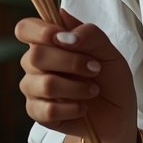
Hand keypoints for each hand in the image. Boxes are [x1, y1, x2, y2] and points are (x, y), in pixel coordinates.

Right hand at [15, 10, 136, 142]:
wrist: (117, 112)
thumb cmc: (109, 77)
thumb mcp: (109, 51)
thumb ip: (89, 35)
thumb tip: (63, 35)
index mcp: (51, 42)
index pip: (26, 28)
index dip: (39, 31)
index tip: (62, 38)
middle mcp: (36, 64)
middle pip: (34, 56)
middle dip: (71, 62)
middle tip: (95, 69)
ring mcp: (34, 89)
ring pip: (45, 84)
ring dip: (77, 88)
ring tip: (93, 90)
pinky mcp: (37, 113)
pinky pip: (48, 110)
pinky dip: (73, 108)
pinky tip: (83, 107)